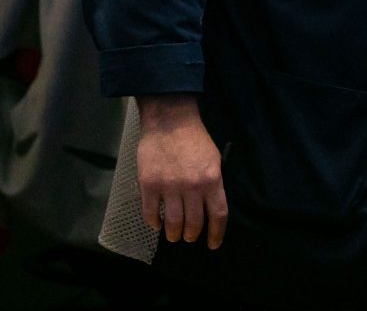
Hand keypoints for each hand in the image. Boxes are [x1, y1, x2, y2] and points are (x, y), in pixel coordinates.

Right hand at [135, 94, 228, 248]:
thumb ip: (213, 184)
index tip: (213, 244)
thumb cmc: (194, 139)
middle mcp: (192, 186)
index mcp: (212, 180)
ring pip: (173, 223)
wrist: (169, 121)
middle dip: (192, 235)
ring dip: (174, 234)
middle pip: (194, 223)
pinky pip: (151, 213)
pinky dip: (154, 223)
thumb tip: (210, 208)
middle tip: (189, 237)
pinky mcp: (149, 185)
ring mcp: (169, 187)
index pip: (218, 215)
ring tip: (173, 235)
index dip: (217, 234)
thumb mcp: (213, 159)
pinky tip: (156, 224)